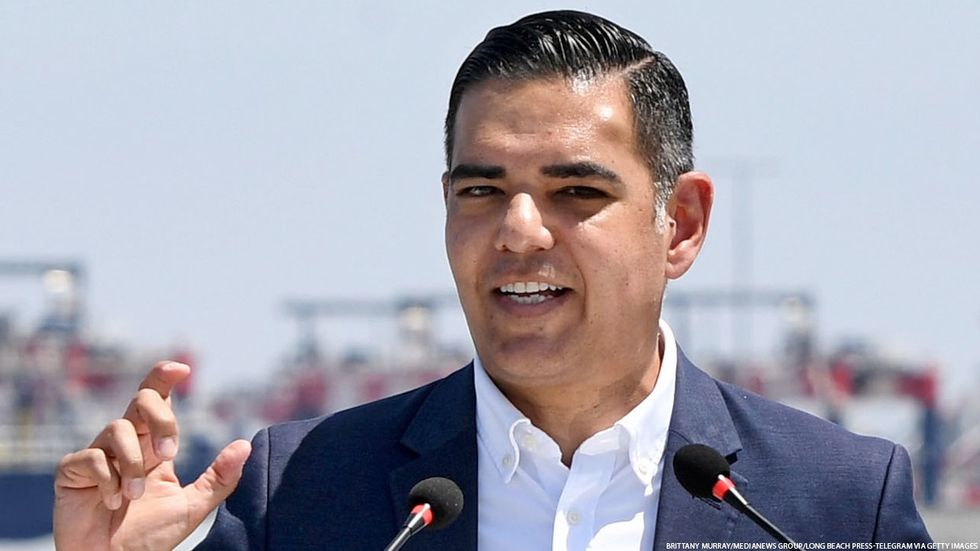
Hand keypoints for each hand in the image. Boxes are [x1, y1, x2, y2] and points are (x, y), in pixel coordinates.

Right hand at [53, 361, 251, 550]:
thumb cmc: (150, 536)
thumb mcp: (192, 506)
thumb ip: (220, 478)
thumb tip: (245, 445)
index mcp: (153, 446)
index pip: (156, 400)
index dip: (163, 377)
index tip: (183, 369)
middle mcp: (126, 444)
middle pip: (140, 400)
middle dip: (160, 418)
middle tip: (170, 453)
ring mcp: (97, 455)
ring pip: (117, 429)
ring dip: (132, 464)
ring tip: (133, 497)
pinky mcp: (71, 472)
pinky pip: (90, 457)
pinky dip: (107, 479)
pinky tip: (111, 501)